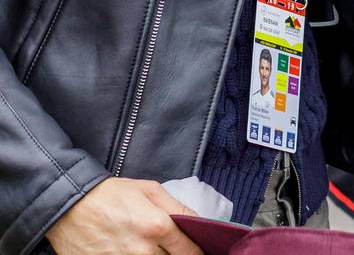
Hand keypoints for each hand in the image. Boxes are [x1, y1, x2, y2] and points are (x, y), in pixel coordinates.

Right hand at [47, 179, 201, 254]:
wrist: (70, 208)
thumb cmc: (111, 195)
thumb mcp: (150, 190)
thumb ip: (177, 208)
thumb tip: (197, 222)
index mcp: (157, 227)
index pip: (188, 250)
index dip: (196, 251)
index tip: (198, 250)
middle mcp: (142, 251)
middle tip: (172, 247)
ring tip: (152, 249)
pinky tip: (135, 253)